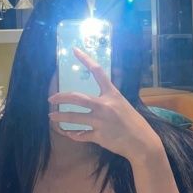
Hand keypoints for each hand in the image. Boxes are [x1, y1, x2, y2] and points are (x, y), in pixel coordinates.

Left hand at [48, 47, 162, 162]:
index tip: (74, 50)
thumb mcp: (122, 104)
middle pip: (77, 98)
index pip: (98, 72)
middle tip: (51, 99)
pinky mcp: (98, 136)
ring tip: (52, 117)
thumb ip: (108, 99)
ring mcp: (101, 121)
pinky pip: (80, 135)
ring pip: (74, 118)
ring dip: (60, 117)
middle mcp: (105, 105)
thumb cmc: (133, 123)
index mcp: (112, 94)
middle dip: (61, 98)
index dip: (85, 59)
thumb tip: (94, 98)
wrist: (141, 142)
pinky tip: (68, 134)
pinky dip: (73, 135)